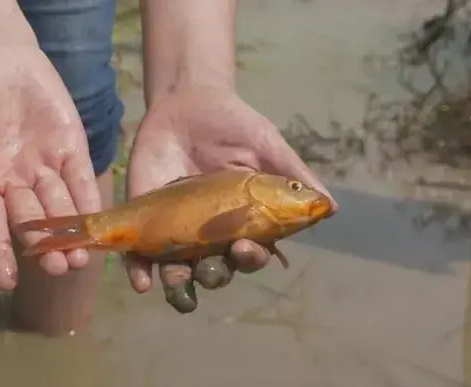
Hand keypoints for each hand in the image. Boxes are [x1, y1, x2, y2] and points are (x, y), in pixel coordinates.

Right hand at [0, 46, 100, 289]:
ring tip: (80, 258)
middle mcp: (17, 186)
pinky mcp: (71, 151)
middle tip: (58, 267)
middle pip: (31, 221)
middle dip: (44, 246)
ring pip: (60, 206)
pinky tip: (98, 223)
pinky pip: (81, 179)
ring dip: (71, 232)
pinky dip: (89, 200)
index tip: (6, 279)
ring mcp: (46, 170)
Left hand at [125, 87, 336, 312]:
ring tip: (176, 282)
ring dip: (177, 284)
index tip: (246, 248)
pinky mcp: (146, 218)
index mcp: (243, 222)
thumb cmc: (233, 125)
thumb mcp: (266, 145)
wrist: (186, 101)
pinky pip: (140, 252)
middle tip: (209, 268)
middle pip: (214, 270)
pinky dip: (139, 270)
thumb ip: (292, 173)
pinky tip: (140, 281)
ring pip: (178, 270)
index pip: (249, 253)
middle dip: (214, 276)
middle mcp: (210, 233)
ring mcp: (175, 229)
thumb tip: (331, 207)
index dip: (250, 259)